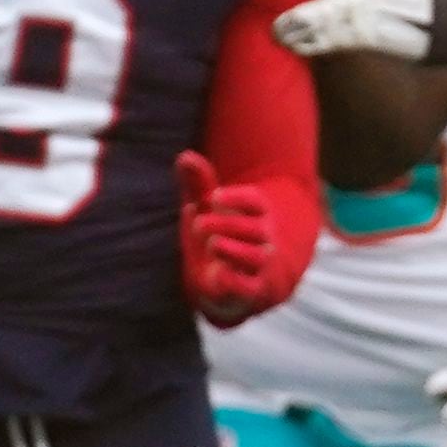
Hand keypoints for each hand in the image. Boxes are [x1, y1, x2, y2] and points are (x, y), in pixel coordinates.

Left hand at [176, 150, 284, 323]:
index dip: (238, 198)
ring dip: (234, 249)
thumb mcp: (204, 208)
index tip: (214, 197)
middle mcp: (262, 240)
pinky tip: (217, 272)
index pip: (256, 203)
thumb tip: (185, 156)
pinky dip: (236, 280)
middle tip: (199, 223)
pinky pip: (250, 286)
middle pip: (257, 229)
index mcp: (253, 216)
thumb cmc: (215, 235)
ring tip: (213, 244)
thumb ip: (198, 183)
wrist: (221, 280)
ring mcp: (258, 266)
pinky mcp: (249, 290)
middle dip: (228, 224)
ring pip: (258, 256)